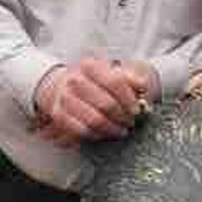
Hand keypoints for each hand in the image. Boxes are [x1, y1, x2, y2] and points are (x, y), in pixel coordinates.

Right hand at [32, 58, 147, 146]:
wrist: (63, 86)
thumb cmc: (94, 81)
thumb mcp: (112, 72)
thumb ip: (130, 77)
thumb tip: (142, 85)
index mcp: (91, 66)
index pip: (115, 82)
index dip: (129, 98)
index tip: (137, 110)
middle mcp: (75, 81)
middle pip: (106, 104)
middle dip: (122, 117)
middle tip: (131, 122)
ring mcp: (65, 99)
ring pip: (94, 120)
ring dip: (112, 128)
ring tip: (122, 130)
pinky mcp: (59, 115)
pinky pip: (81, 131)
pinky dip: (97, 135)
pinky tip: (106, 134)